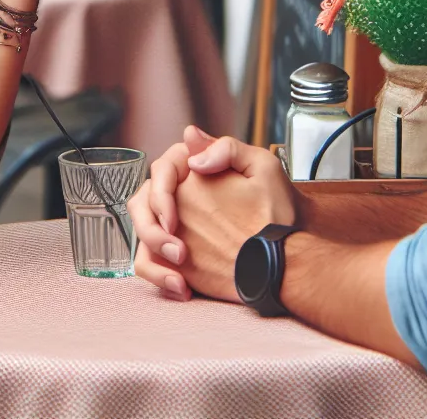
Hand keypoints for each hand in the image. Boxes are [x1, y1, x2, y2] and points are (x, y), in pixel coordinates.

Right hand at [132, 132, 299, 301]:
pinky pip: (150, 263)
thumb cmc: (277, 207)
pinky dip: (159, 276)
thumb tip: (189, 137)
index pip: (162, 171)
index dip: (161, 194)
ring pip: (141, 235)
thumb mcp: (262, 168)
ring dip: (153, 256)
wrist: (285, 250)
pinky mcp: (173, 254)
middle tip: (178, 252)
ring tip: (180, 276)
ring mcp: (173, 227)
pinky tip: (181, 288)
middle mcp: (179, 196)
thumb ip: (227, 148)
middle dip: (152, 230)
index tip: (174, 219)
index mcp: (194, 170)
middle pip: (142, 204)